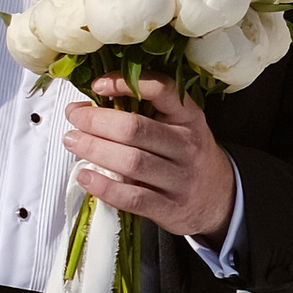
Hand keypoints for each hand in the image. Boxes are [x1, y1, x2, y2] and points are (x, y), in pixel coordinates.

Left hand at [65, 76, 235, 241]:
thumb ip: (145, 114)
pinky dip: (104, 186)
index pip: (161, 90)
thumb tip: (89, 106)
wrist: (219, 199)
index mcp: (189, 117)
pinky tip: (86, 176)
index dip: (125, 84)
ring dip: (94, 149)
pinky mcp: (170, 208)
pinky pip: (132, 197)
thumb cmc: (187, 156)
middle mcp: (187, 145)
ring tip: (73, 141)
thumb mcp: (180, 127)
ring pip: (131, 162)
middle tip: (75, 117)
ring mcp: (180, 179)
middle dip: (96, 121)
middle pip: (135, 129)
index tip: (97, 86)